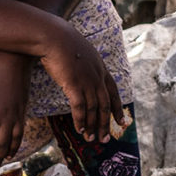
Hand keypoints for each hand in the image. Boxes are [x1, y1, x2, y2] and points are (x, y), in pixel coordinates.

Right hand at [36, 25, 123, 143]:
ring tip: (91, 139)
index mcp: (101, 68)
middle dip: (106, 124)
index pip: (114, 92)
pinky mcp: (74, 85)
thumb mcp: (81, 51)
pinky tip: (80, 129)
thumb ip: (85, 63)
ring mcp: (87, 81)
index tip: (121, 121)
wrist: (53, 36)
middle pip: (105, 105)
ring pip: (94, 110)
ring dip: (93, 126)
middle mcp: (97, 77)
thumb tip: (82, 68)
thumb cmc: (62, 41)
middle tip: (106, 138)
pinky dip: (81, 121)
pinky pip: (80, 108)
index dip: (118, 108)